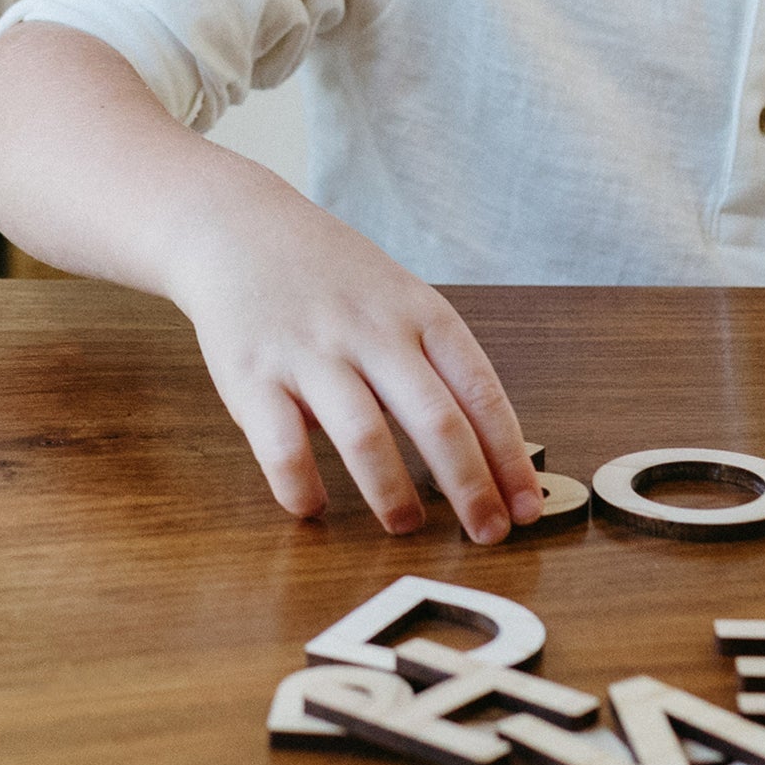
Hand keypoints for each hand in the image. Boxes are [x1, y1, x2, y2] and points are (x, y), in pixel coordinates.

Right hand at [166, 176, 545, 542]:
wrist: (238, 229)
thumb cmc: (332, 277)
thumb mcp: (400, 299)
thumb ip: (434, 365)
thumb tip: (482, 455)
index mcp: (420, 314)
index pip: (481, 392)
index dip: (509, 457)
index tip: (526, 508)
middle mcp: (371, 332)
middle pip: (436, 420)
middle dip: (470, 488)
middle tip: (486, 535)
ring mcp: (311, 353)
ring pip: (365, 437)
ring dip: (392, 495)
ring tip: (405, 525)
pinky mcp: (252, 376)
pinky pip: (283, 448)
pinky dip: (302, 488)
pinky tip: (313, 507)